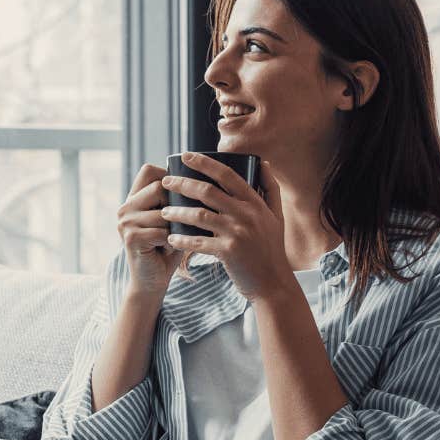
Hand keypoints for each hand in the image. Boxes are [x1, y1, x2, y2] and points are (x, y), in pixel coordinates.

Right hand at [116, 162, 192, 297]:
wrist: (152, 282)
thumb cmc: (167, 248)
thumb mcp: (172, 219)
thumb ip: (177, 200)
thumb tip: (203, 180)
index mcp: (133, 199)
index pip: (149, 170)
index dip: (169, 177)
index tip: (181, 193)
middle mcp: (125, 207)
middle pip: (160, 187)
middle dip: (175, 206)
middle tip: (175, 225)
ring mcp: (125, 222)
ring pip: (164, 211)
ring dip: (175, 228)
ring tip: (171, 240)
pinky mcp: (130, 237)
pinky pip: (162, 231)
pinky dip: (171, 242)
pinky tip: (166, 250)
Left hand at [158, 152, 291, 300]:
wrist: (273, 284)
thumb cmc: (271, 249)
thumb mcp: (276, 216)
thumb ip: (270, 188)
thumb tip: (263, 162)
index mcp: (255, 203)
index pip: (227, 175)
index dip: (204, 163)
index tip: (185, 156)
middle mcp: (247, 214)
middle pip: (208, 191)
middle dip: (182, 183)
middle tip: (165, 181)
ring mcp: (238, 233)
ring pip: (199, 215)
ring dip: (178, 212)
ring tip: (164, 211)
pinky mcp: (228, 252)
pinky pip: (199, 242)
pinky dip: (183, 239)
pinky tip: (171, 238)